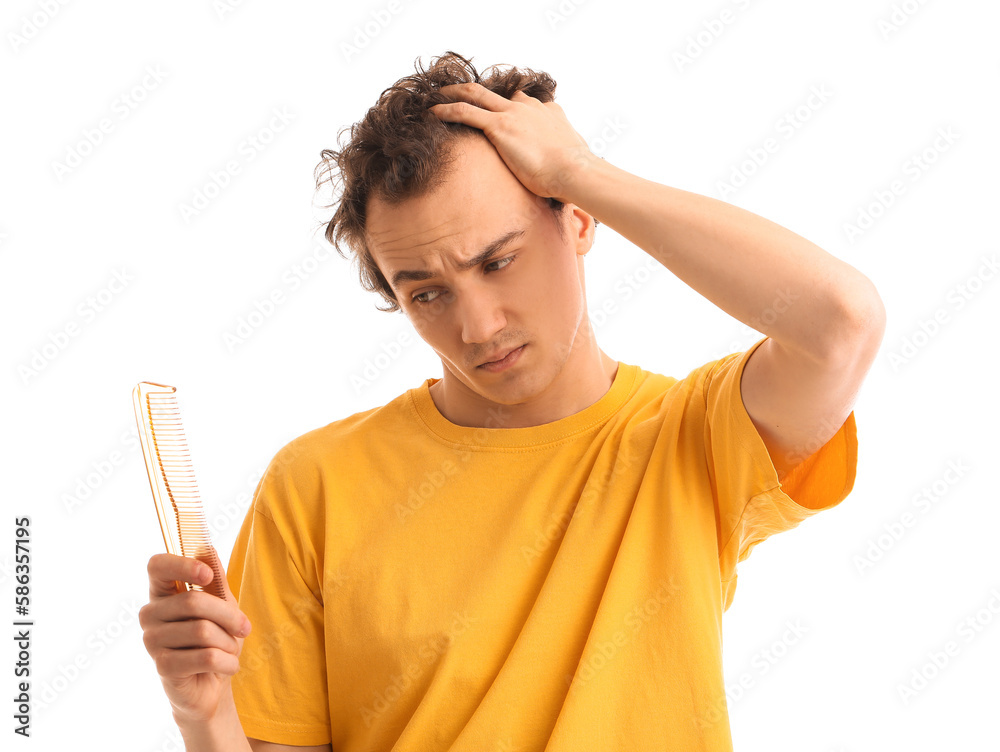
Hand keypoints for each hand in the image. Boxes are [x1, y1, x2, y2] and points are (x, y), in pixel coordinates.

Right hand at [139, 548, 250, 724]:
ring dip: (229, 642)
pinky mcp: (163, 667)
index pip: (157, 566)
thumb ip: (215, 578)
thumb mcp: (221, 604)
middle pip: (193, 601)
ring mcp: (152, 641)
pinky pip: (206, 657)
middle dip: (229, 615)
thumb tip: (207, 548)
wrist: (211, 682)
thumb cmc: (215, 638)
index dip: (182, 565)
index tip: (207, 574)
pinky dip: (227, 662)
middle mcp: (150, 615)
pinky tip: (228, 666)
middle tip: (245, 627)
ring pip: (202, 630)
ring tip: (231, 650)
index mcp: (162, 593)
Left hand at [428, 82, 597, 202]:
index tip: (494, 111)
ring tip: (436, 97)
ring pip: (475, 94)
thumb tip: (565, 171)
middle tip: (457, 93)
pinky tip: (432, 112)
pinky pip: (465, 111)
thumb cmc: (575, 174)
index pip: (523, 102)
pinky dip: (446, 109)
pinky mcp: (500, 125)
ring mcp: (513, 114)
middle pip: (497, 93)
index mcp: (547, 112)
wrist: (575, 171)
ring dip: (453, 93)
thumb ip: (563, 156)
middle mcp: (529, 107)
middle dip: (474, 91)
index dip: (506, 105)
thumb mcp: (572, 157)